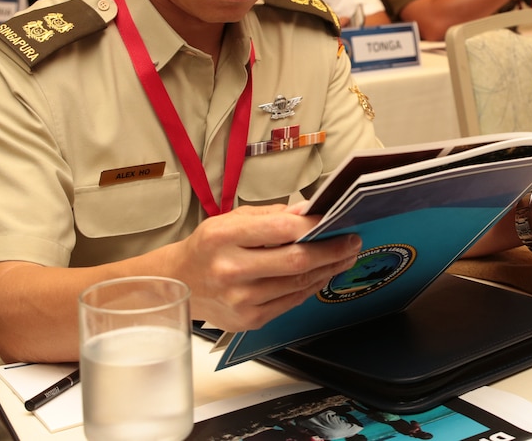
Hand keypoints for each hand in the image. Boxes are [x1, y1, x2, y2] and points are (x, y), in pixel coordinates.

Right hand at [171, 204, 360, 330]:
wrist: (179, 282)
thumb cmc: (209, 246)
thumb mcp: (232, 219)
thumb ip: (272, 215)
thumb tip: (309, 211)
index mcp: (223, 237)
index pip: (280, 230)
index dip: (313, 226)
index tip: (335, 220)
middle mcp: (230, 270)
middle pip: (295, 262)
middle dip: (331, 251)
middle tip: (352, 242)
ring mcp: (240, 300)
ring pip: (298, 285)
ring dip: (327, 270)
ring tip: (344, 257)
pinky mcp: (249, 320)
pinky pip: (291, 302)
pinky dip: (311, 287)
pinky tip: (322, 274)